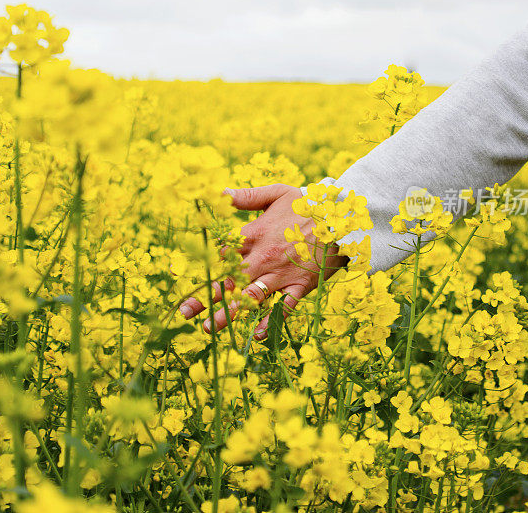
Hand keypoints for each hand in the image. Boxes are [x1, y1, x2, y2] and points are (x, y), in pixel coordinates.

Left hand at [178, 183, 347, 339]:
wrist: (343, 218)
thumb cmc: (308, 204)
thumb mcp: (276, 193)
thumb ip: (246, 197)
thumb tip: (220, 193)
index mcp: (253, 234)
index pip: (221, 254)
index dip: (205, 267)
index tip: (191, 278)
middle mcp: (262, 257)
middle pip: (228, 280)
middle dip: (205, 297)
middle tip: (184, 313)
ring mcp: (281, 273)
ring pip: (250, 297)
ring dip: (229, 313)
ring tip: (209, 327)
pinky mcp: (300, 285)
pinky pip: (283, 308)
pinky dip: (270, 322)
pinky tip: (256, 335)